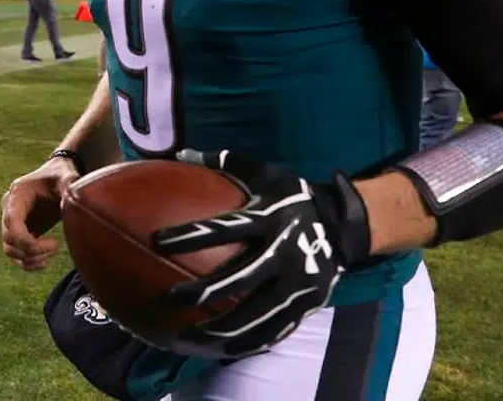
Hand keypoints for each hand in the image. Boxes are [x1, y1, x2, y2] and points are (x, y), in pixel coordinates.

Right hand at [0, 156, 80, 271]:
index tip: (54, 244)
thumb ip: (68, 185)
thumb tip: (71, 199)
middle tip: (56, 246)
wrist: (57, 176)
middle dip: (32, 250)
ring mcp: (12, 220)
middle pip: (9, 239)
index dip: (26, 240)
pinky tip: (43, 263)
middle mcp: (9, 207)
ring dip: (29, 258)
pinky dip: (26, 262)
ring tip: (51, 253)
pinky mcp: (19, 231)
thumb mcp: (66, 177)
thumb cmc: (61, 175)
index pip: (11, 222)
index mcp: (18, 193)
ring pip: (9, 249)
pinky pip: (15, 253)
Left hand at [148, 149, 370, 359]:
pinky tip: (217, 351)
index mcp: (270, 217)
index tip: (158, 241)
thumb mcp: (262, 172)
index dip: (193, 234)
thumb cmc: (290, 195)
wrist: (344, 225)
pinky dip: (246, 343)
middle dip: (203, 292)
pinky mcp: (307, 305)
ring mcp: (300, 282)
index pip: (227, 227)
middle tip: (168, 299)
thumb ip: (222, 162)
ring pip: (256, 314)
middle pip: (240, 278)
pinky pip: (274, 331)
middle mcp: (286, 251)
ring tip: (186, 337)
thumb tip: (179, 151)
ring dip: (220, 329)